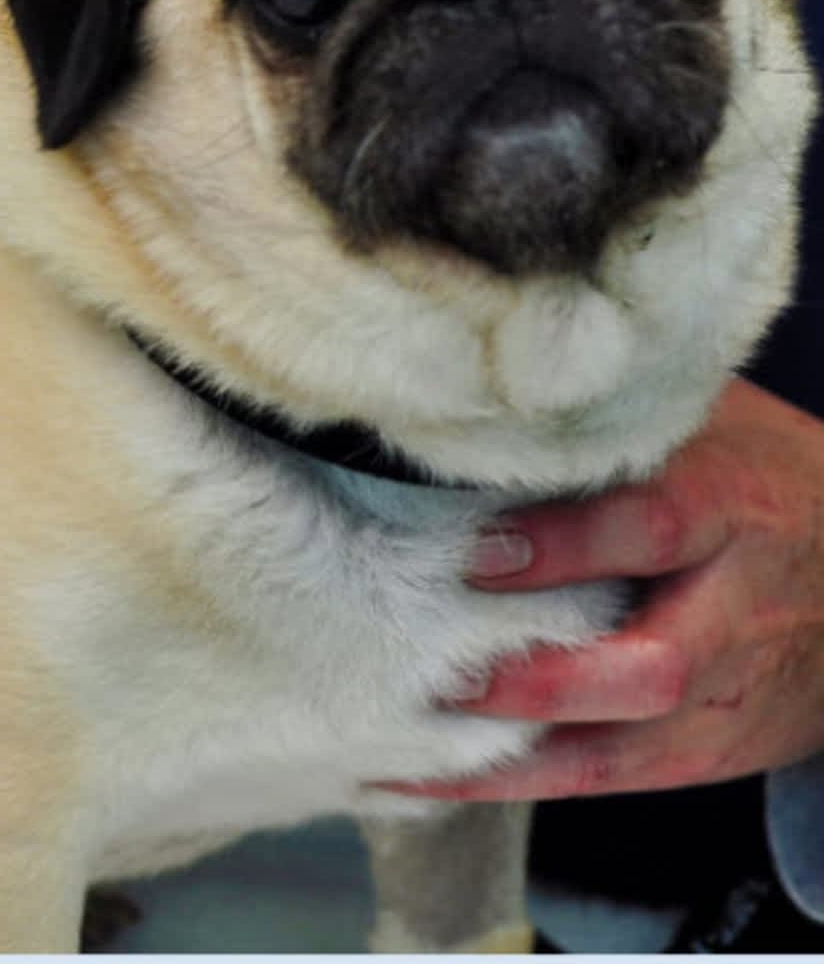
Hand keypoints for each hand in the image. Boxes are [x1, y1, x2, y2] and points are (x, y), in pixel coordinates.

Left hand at [384, 378, 823, 800]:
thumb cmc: (756, 474)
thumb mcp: (711, 424)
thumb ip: (616, 414)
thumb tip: (484, 378)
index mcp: (734, 507)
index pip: (653, 526)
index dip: (566, 543)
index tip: (477, 551)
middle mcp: (734, 611)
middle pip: (650, 667)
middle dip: (539, 678)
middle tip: (439, 666)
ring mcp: (723, 692)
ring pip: (623, 748)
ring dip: (509, 751)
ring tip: (403, 735)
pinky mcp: (704, 748)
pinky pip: (604, 779)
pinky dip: (510, 781)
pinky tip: (419, 776)